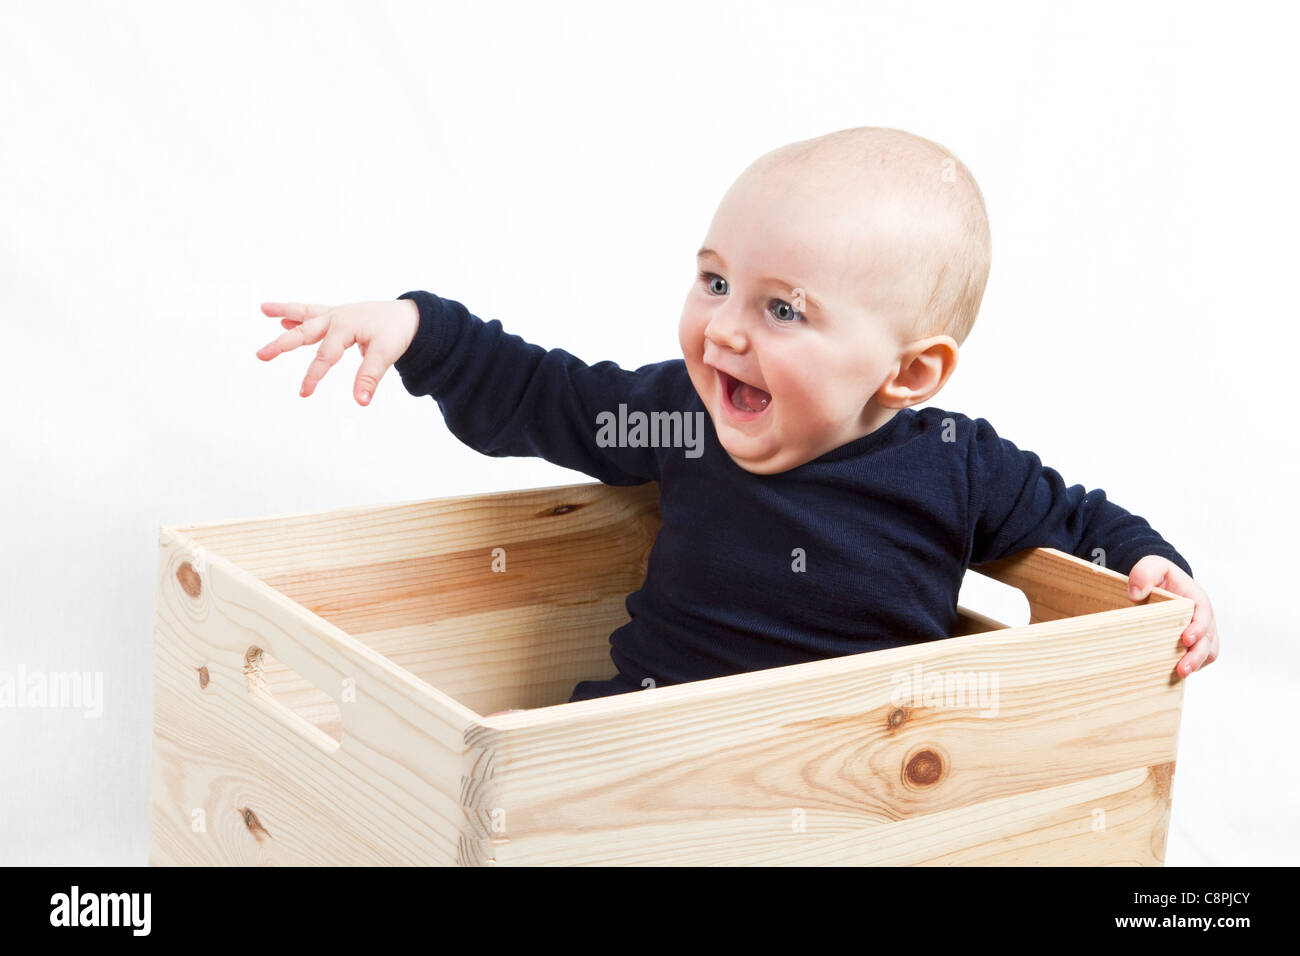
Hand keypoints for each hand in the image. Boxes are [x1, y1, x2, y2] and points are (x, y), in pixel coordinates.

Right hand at [255, 299, 419, 404]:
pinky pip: (313, 313)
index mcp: (346, 327)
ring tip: (262, 308)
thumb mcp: (386, 355)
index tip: (303, 393)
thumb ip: (369, 377)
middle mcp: (337, 318)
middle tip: (260, 355)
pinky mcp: (339, 315)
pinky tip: (282, 319)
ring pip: (305, 315)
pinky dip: (297, 314)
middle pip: (304, 332)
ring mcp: (336, 314)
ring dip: (284, 313)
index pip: (325, 355)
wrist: (411, 316)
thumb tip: (361, 401)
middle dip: (281, 344)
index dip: (313, 375)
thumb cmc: (398, 332)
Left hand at [1127, 555, 1218, 677]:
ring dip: (1196, 664)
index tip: (1186, 639)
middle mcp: (1203, 619)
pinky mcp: (1192, 645)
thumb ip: (1144, 574)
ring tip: (1180, 674)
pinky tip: (1174, 674)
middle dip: (1196, 655)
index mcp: (1197, 600)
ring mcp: (1200, 633)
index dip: (1198, 628)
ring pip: (1207, 653)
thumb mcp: (1151, 567)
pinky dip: (1191, 666)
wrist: (1158, 585)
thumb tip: (1134, 594)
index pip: (1204, 615)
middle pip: (1208, 640)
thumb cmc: (1159, 576)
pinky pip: (1199, 660)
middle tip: (1182, 668)